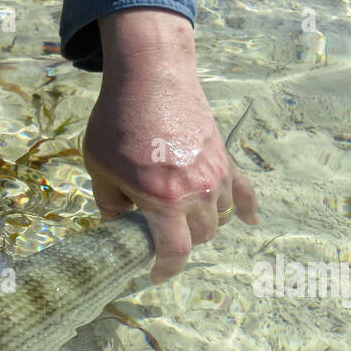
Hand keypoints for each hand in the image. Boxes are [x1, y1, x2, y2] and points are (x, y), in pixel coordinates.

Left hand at [83, 8, 258, 283]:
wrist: (150, 75)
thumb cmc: (117, 122)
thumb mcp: (100, 169)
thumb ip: (110, 204)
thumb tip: (117, 227)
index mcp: (163, 200)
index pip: (175, 252)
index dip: (166, 269)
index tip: (156, 275)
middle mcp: (197, 191)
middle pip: (201, 236)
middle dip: (181, 242)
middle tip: (159, 237)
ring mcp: (215, 173)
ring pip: (219, 216)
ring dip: (203, 224)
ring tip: (183, 221)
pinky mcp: (223, 156)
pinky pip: (243, 188)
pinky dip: (246, 206)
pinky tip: (250, 220)